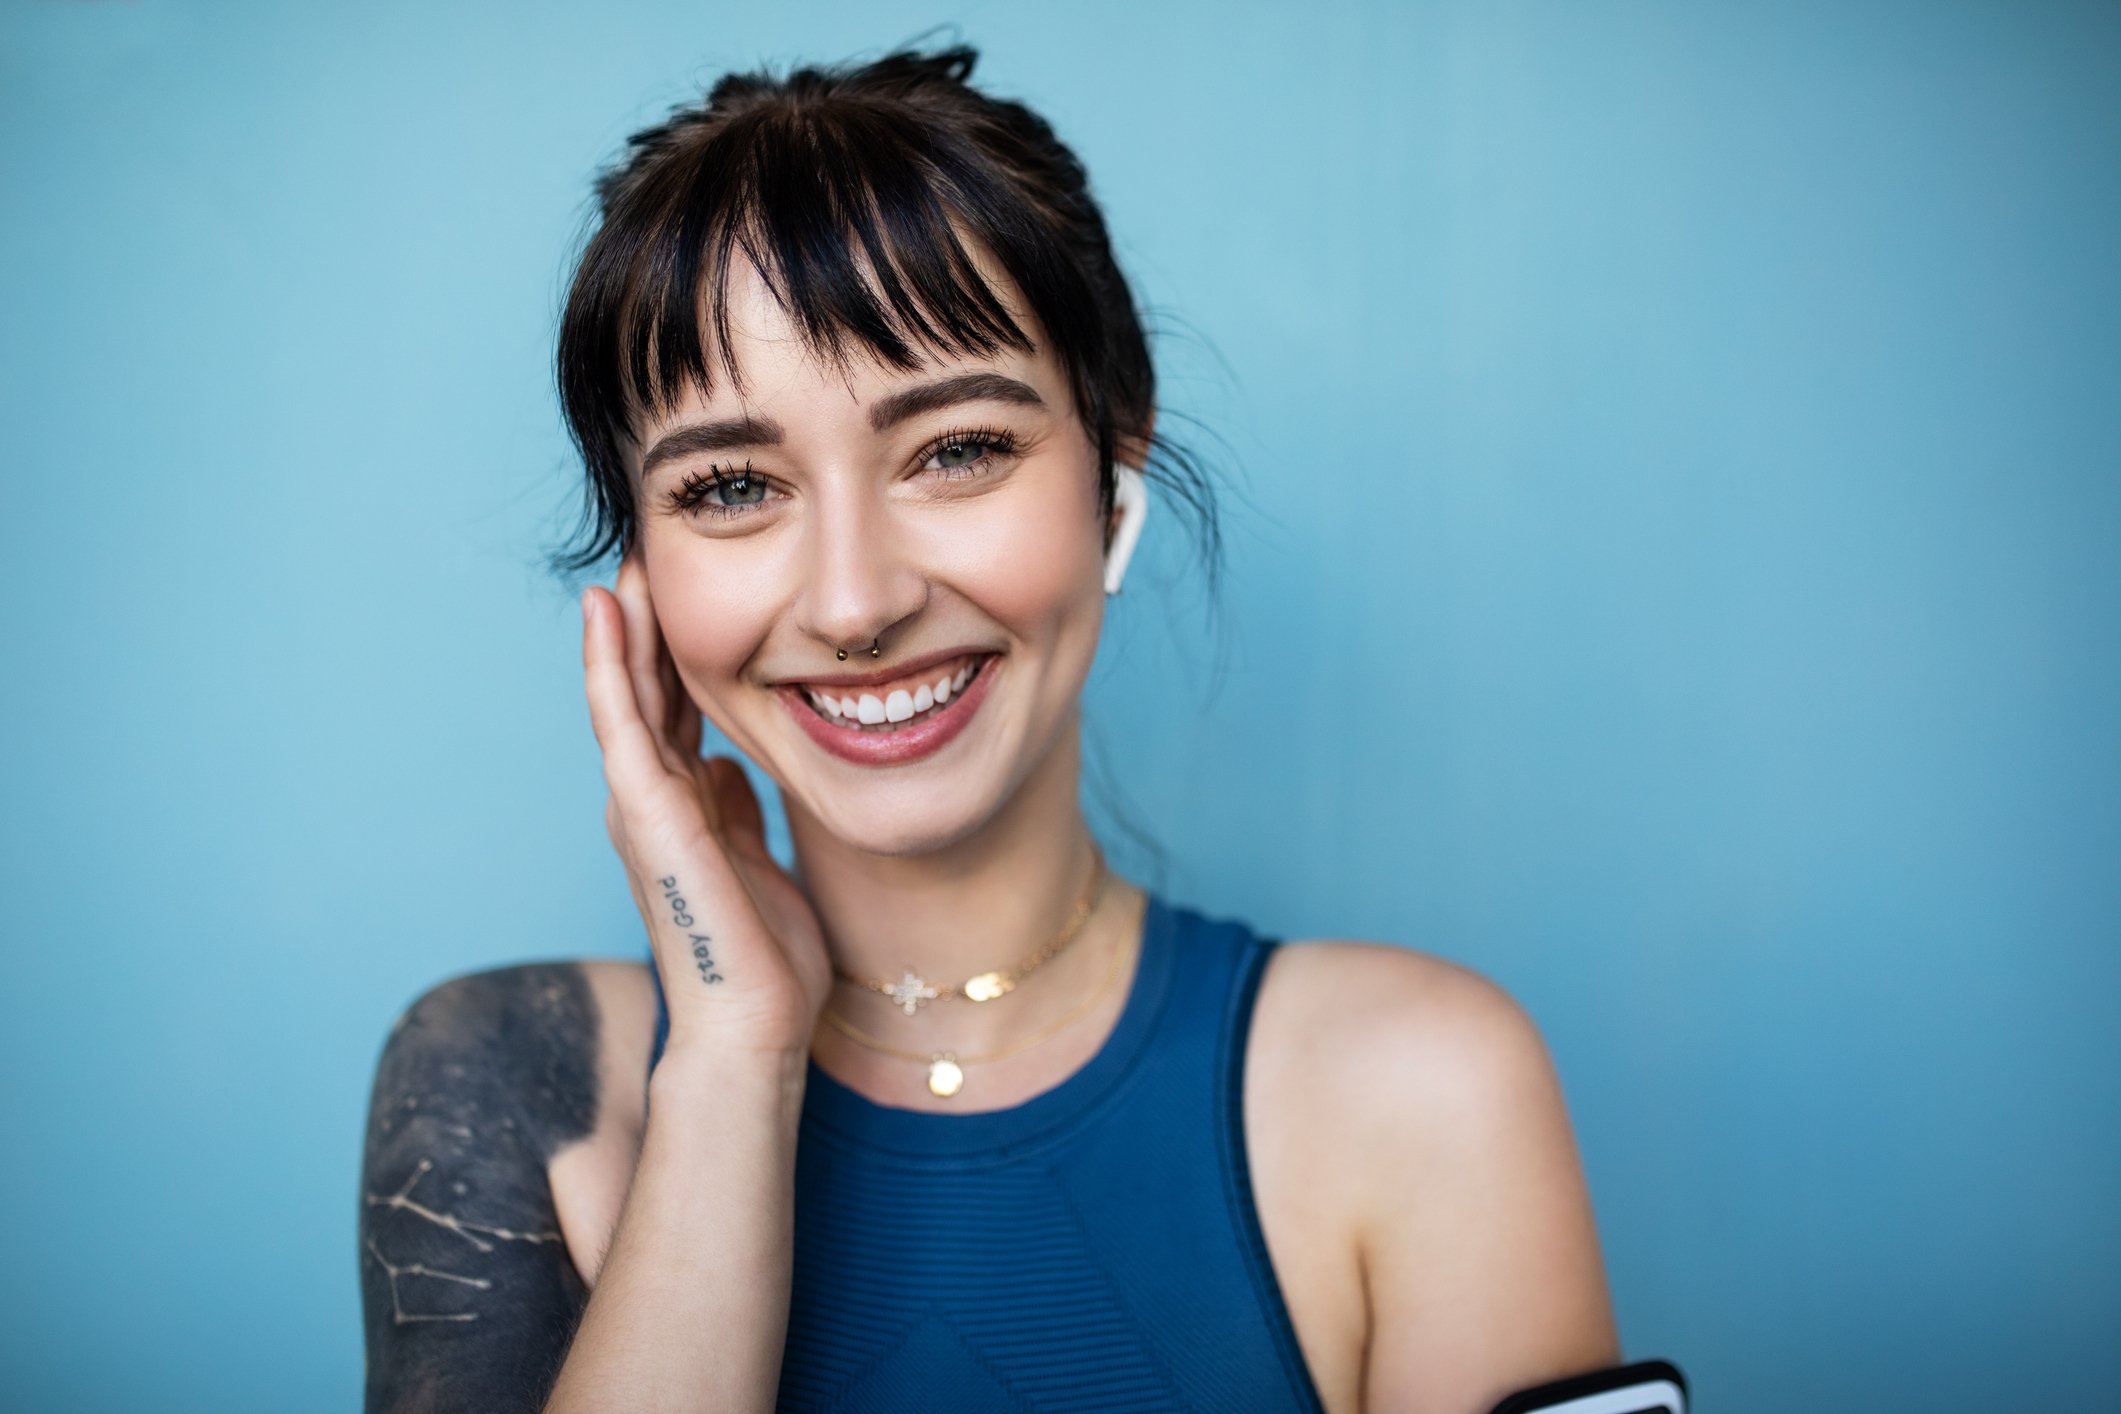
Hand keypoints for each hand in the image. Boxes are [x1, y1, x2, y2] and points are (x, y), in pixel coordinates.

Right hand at [581, 549, 830, 1061]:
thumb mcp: (758, 859)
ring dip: (621, 629)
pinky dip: (608, 665)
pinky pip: (620, 722)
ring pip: (622, 696)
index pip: (672, 712)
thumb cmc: (763, 959)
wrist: (754, 1024)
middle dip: (645, 629)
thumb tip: (731, 767)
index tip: (683, 597)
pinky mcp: (644, 813)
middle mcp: (652, 802)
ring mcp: (641, 806)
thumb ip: (738, 812)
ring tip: (621, 565)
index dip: (674, 655)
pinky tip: (604, 614)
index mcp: (683, 809)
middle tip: (645, 559)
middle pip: (644, 694)